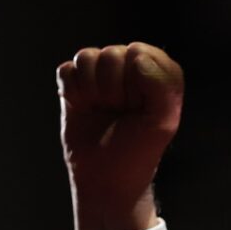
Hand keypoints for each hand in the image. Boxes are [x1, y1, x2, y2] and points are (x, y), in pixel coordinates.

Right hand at [56, 42, 183, 229]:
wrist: (107, 177)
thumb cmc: (140, 150)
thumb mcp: (163, 121)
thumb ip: (162, 85)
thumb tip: (136, 55)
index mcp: (157, 72)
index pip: (140, 52)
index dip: (137, 81)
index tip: (140, 107)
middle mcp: (130, 68)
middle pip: (112, 53)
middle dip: (114, 88)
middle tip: (120, 112)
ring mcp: (101, 75)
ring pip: (86, 57)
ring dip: (93, 90)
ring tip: (104, 110)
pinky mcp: (75, 85)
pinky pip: (66, 70)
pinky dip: (73, 91)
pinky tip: (85, 108)